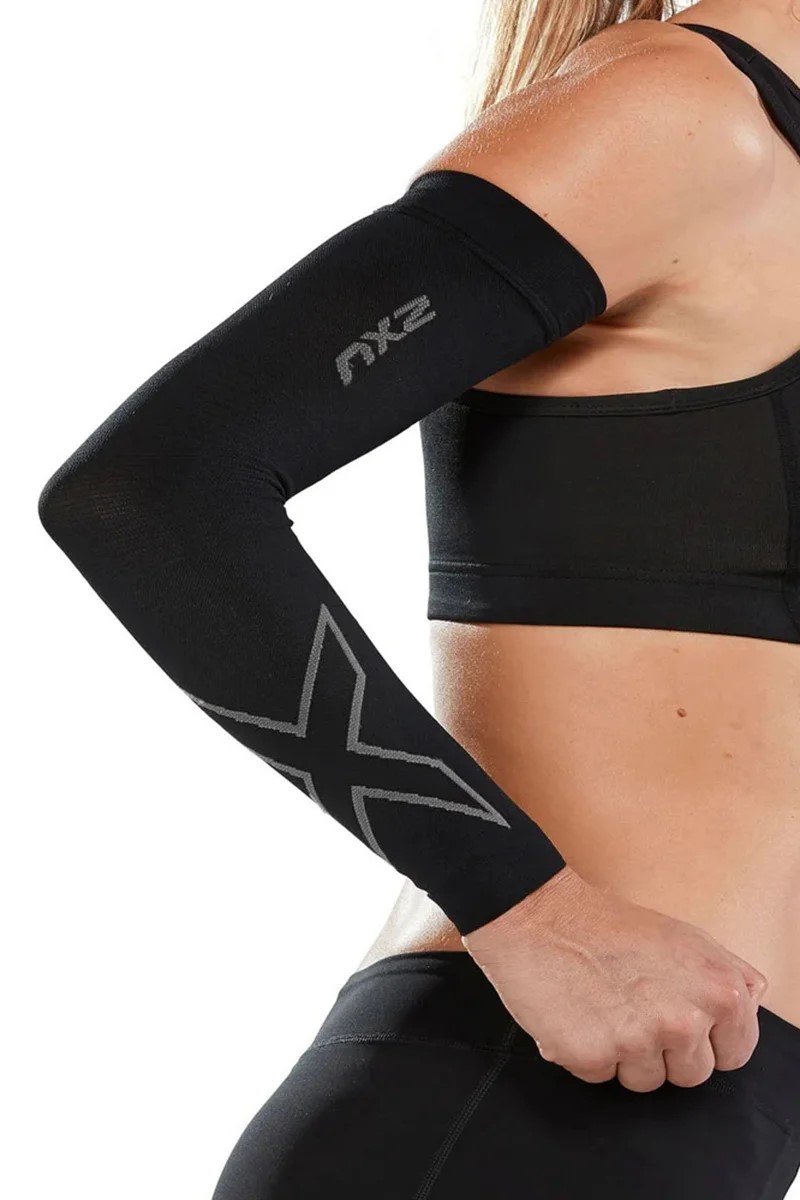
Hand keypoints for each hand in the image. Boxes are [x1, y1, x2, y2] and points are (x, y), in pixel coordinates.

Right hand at [461, 866, 768, 1092]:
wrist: (540, 915)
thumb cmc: (608, 925)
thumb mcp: (685, 936)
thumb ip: (728, 973)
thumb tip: (752, 999)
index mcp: (719, 990)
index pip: (734, 1053)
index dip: (704, 1038)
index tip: (677, 1018)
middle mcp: (685, 1020)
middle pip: (690, 1074)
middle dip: (662, 1049)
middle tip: (632, 1006)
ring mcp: (639, 1042)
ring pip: (645, 1082)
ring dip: (623, 1054)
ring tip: (603, 1006)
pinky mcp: (592, 1056)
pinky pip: (599, 1077)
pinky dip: (586, 1052)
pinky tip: (577, 1013)